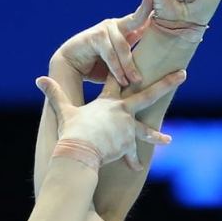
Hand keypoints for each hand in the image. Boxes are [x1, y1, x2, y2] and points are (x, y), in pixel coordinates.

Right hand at [35, 70, 183, 170]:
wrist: (80, 150)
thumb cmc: (71, 131)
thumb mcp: (63, 111)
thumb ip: (54, 94)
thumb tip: (38, 79)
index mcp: (108, 101)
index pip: (115, 79)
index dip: (120, 68)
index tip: (134, 52)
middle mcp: (122, 111)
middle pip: (149, 94)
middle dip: (167, 83)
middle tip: (183, 74)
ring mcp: (127, 127)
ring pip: (146, 130)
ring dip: (157, 136)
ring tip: (169, 141)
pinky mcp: (128, 144)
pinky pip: (132, 154)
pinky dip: (132, 161)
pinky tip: (137, 167)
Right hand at [52, 0, 154, 87]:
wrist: (71, 68)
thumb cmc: (98, 67)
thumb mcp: (121, 64)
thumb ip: (134, 58)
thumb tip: (159, 62)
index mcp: (124, 29)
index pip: (141, 17)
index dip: (151, 8)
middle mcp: (115, 25)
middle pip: (135, 18)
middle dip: (145, 9)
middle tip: (154, 8)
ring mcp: (104, 29)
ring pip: (123, 46)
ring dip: (129, 66)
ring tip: (135, 81)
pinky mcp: (94, 37)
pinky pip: (110, 53)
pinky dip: (116, 68)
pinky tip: (121, 80)